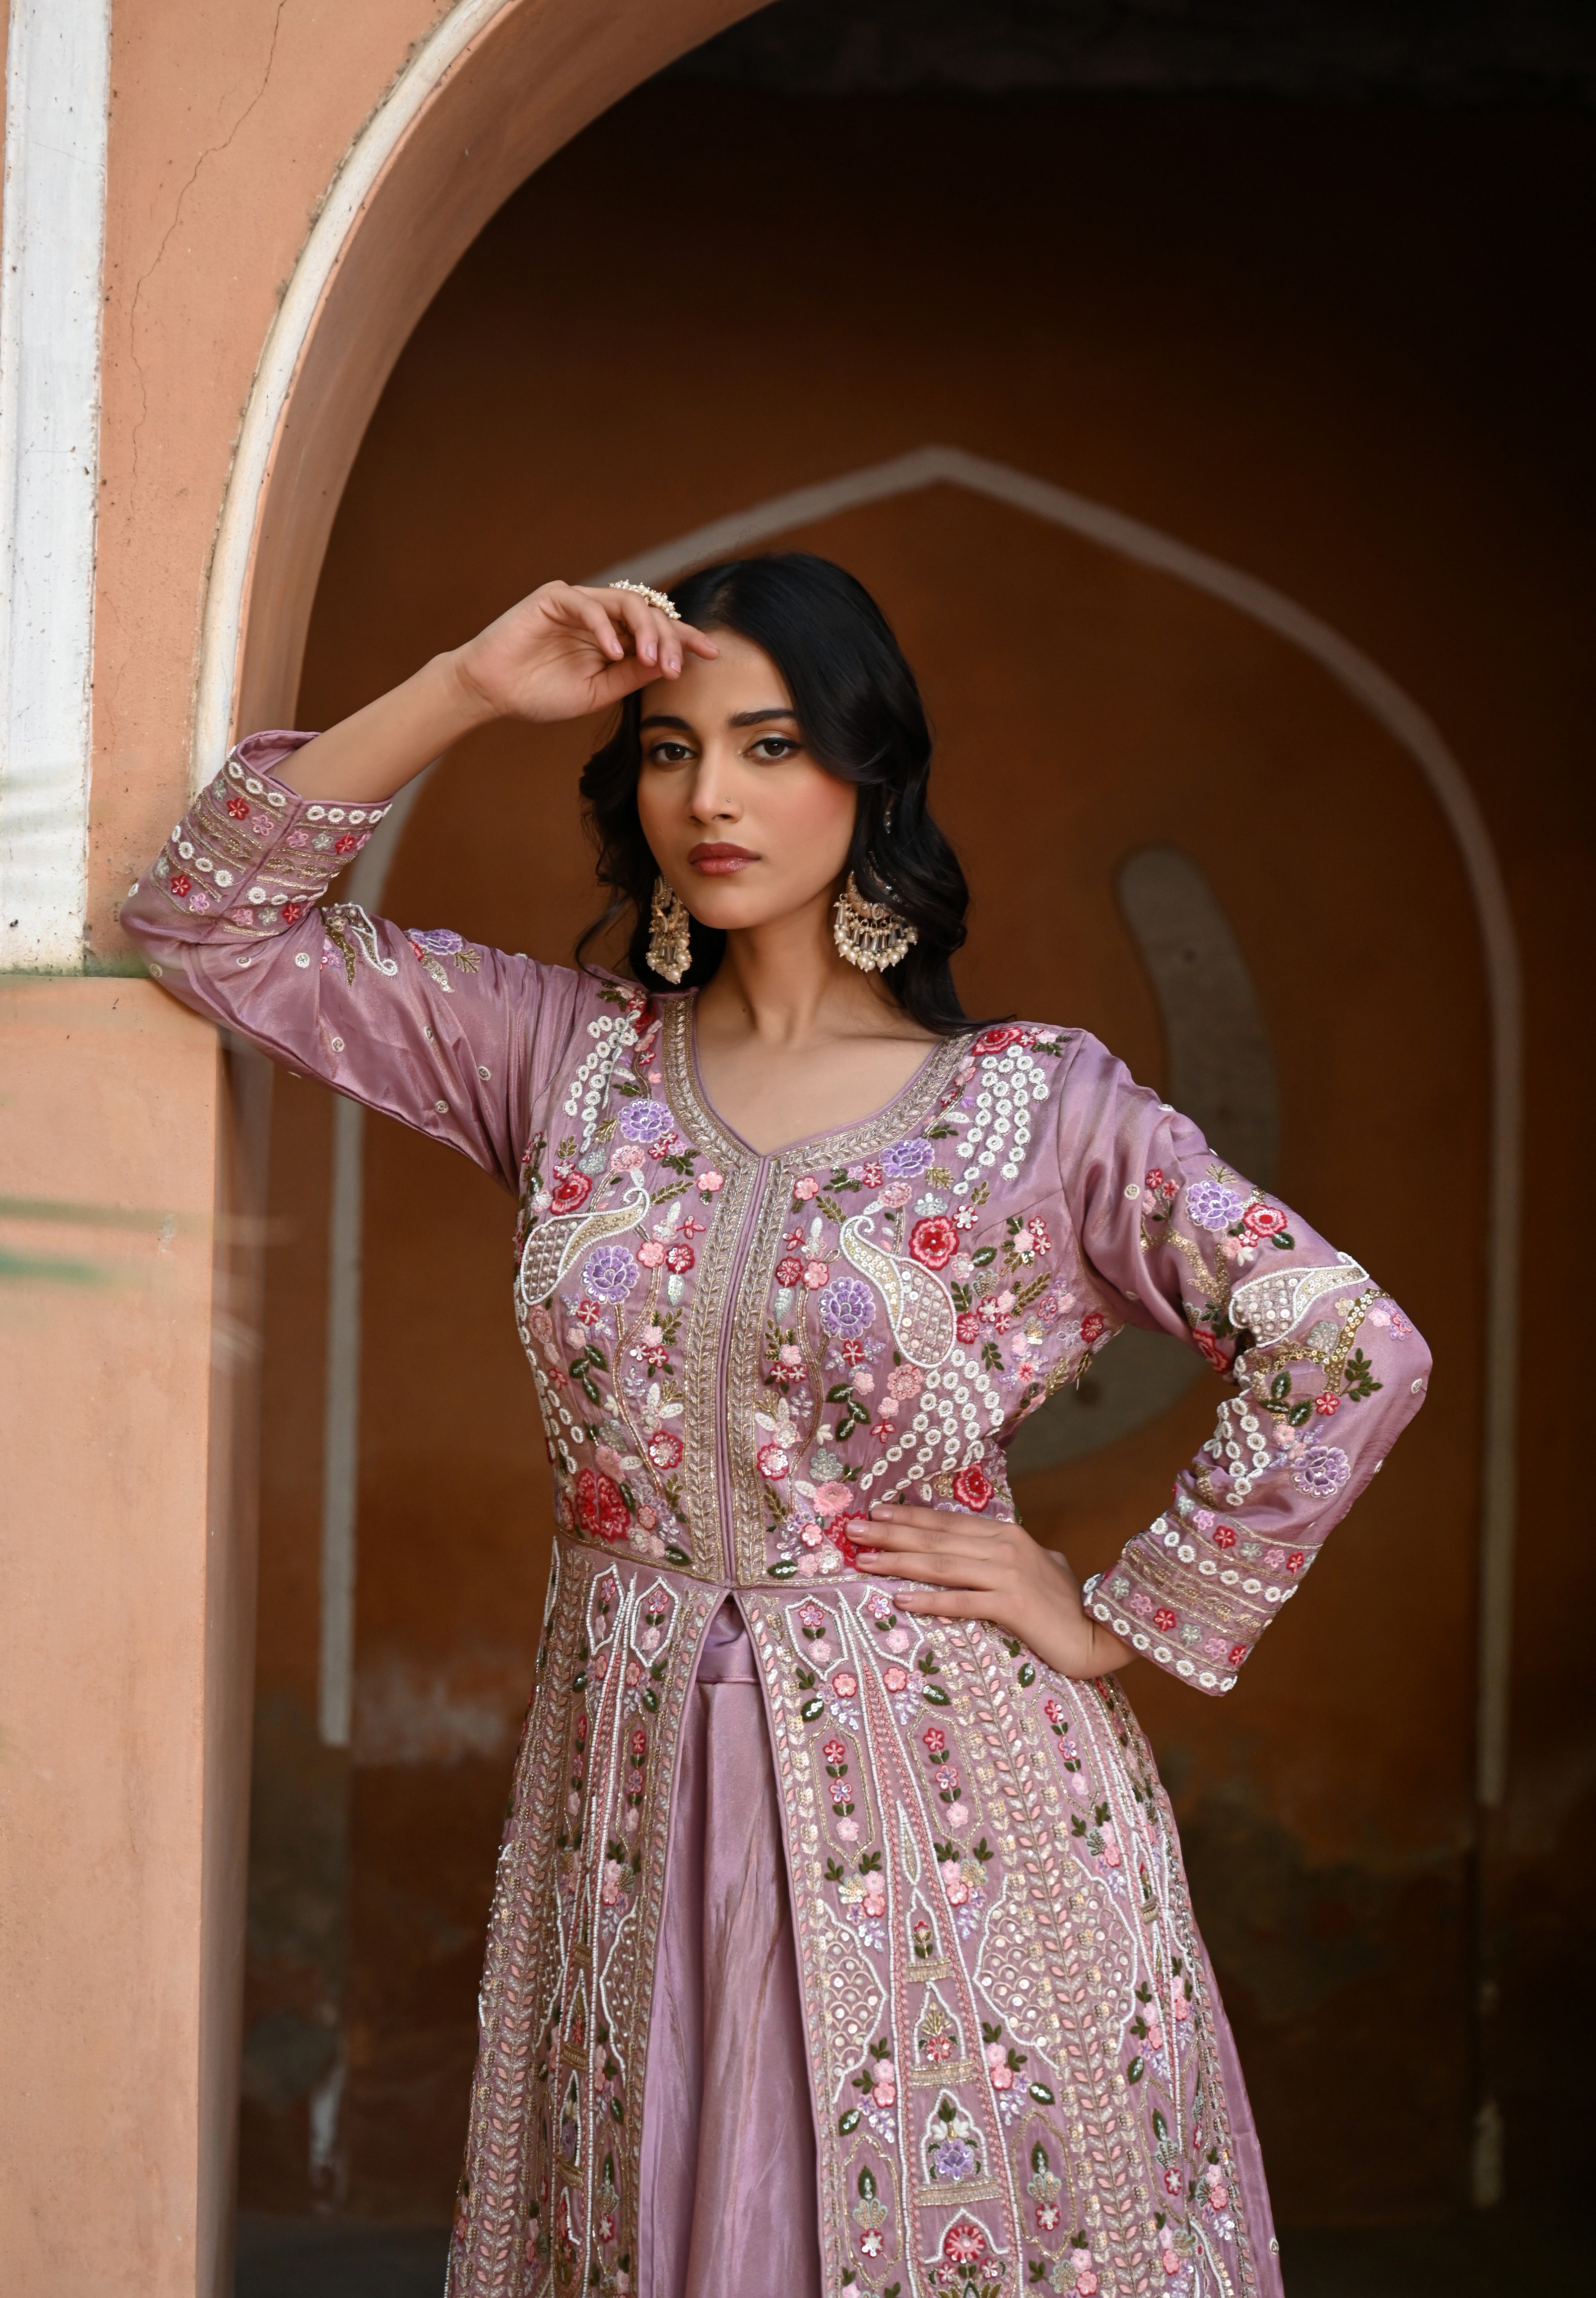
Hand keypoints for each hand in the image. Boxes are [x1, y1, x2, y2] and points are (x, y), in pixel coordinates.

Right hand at [452, 580, 718, 724]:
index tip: (713, 654)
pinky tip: (614, 652)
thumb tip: (672, 665)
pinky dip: (605, 628)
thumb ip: (632, 676)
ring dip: (645, 631)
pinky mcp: (554, 597)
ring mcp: (578, 602)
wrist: (492, 691)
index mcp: (613, 637)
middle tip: (674, 669)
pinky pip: (589, 606)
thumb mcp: (598, 692)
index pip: (658, 631)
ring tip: (651, 659)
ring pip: (626, 602)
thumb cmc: (538, 693)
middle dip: (670, 639)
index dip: (686, 638)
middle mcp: (600, 615)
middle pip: (650, 613)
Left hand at [855, 1503, 1132, 1679]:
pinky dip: (929, 1601)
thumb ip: (1005, 1554)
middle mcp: (1005, 1548)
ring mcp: (1008, 1575)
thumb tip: (981, 1551)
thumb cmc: (1063, 1602)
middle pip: (937, 1539)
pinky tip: (900, 1601)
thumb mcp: (1032, 1565)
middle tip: (853, 1531)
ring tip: (864, 1562)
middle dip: (891, 1534)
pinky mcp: (1012, 1606)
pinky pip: (962, 1602)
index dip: (909, 1517)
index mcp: (1007, 1534)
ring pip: (942, 1566)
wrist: (1098, 1632)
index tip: (876, 1513)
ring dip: (899, 1562)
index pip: (947, 1523)